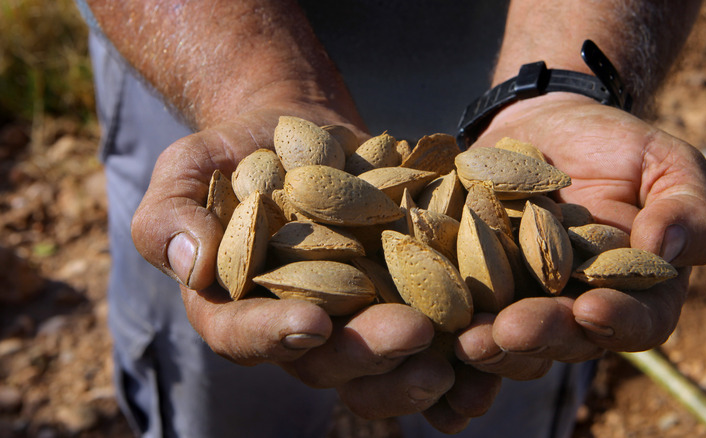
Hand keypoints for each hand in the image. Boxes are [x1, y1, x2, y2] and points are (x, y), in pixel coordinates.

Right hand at [129, 104, 471, 422]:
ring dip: (421, 368)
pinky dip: (459, 352)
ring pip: (382, 365)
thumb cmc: (236, 152)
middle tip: (411, 334)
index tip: (312, 322)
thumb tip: (190, 264)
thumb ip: (168, 216)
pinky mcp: (399, 298)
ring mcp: (352, 319)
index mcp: (236, 308)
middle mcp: (296, 327)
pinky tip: (493, 345)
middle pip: (326, 360)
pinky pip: (428, 338)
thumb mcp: (187, 170)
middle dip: (367, 353)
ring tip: (462, 354)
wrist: (301, 132)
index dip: (274, 335)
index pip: (244, 335)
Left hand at [433, 93, 705, 424]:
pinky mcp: (475, 287)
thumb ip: (686, 208)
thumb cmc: (617, 146)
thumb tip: (668, 248)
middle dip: (539, 337)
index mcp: (635, 293)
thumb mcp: (667, 164)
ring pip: (510, 341)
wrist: (548, 123)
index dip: (618, 323)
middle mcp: (578, 310)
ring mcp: (524, 303)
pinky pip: (462, 314)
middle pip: (565, 341)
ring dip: (490, 346)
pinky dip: (446, 330)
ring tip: (467, 338)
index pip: (638, 323)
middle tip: (511, 330)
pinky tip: (428, 333)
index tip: (592, 309)